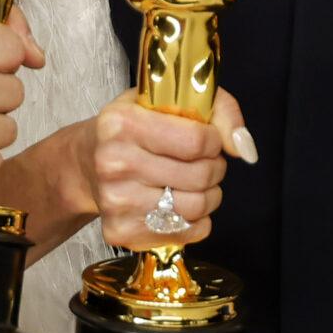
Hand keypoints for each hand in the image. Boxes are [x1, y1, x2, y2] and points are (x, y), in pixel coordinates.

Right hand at [86, 87, 252, 252]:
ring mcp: (115, 201)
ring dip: (209, 195)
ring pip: (195, 207)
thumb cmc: (134, 128)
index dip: (215, 141)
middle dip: (214, 168)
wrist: (86, 164)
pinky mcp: (121, 232)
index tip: (208, 139)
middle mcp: (114, 163)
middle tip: (206, 163)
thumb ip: (219, 111)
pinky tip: (180, 203)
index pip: (197, 141)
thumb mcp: (169, 99)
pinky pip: (186, 233)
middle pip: (199, 176)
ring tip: (197, 183)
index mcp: (122, 123)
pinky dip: (195, 220)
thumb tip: (245, 148)